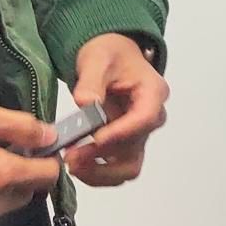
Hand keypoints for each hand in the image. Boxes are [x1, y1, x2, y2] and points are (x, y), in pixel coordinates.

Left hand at [64, 32, 168, 187]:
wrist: (109, 56)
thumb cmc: (108, 53)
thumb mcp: (97, 59)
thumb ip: (91, 81)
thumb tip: (85, 103)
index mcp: (152, 93)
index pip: (144, 119)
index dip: (120, 133)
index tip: (94, 139)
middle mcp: (151, 117)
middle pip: (136, 150)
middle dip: (104, 159)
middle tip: (73, 158)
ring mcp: (138, 134)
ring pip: (128, 166)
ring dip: (101, 172)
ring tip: (73, 165)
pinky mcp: (125, 144)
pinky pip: (116, 167)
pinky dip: (97, 171)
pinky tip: (76, 163)